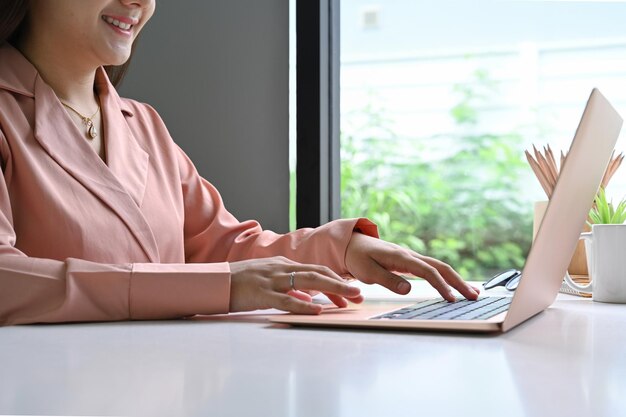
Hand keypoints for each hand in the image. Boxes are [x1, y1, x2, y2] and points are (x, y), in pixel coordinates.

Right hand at [229, 256, 363, 313]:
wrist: (215, 282)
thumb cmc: (241, 283)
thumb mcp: (269, 282)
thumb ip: (290, 289)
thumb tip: (310, 299)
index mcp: (284, 265)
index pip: (316, 270)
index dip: (335, 280)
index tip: (350, 292)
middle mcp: (281, 268)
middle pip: (317, 273)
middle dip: (341, 284)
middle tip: (358, 295)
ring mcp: (271, 280)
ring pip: (307, 282)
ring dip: (331, 290)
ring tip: (347, 300)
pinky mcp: (261, 293)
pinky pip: (286, 299)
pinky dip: (303, 304)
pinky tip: (317, 309)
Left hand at [345, 233, 479, 301]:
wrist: (352, 243)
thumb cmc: (358, 258)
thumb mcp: (367, 271)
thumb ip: (387, 280)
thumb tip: (408, 289)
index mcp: (401, 257)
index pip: (427, 271)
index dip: (441, 285)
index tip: (452, 299)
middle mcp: (410, 255)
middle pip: (441, 267)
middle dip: (459, 281)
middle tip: (475, 296)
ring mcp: (411, 258)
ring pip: (439, 267)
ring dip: (456, 280)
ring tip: (473, 293)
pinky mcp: (410, 262)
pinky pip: (432, 269)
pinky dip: (446, 277)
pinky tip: (453, 287)